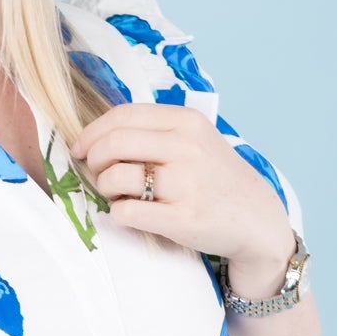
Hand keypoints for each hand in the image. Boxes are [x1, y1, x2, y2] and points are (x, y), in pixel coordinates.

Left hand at [71, 102, 294, 286]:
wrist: (256, 218)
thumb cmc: (215, 178)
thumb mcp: (195, 139)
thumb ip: (155, 131)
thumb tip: (98, 136)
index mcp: (186, 122)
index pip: (124, 116)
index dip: (92, 132)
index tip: (80, 148)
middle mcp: (186, 148)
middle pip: (114, 144)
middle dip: (93, 160)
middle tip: (95, 173)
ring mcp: (185, 184)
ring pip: (116, 178)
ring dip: (104, 187)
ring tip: (115, 194)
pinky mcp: (182, 219)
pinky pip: (127, 212)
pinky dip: (117, 213)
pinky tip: (128, 212)